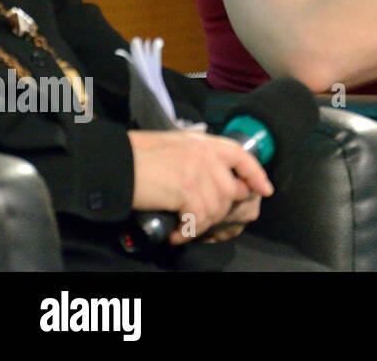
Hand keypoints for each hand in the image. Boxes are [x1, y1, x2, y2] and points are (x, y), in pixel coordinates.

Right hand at [128, 130, 273, 244]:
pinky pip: (198, 219)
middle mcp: (205, 154)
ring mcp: (198, 171)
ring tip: (184, 230)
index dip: (255, 174)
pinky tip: (175, 235)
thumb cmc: (135, 156)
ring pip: (217, 208)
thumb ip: (196, 157)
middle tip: (201, 222)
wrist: (112, 163)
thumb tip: (211, 179)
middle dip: (221, 211)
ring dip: (202, 225)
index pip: (241, 155)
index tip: (264, 190)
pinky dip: (188, 232)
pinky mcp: (186, 190)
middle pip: (232, 190)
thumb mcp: (174, 146)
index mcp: (203, 142)